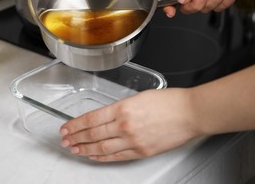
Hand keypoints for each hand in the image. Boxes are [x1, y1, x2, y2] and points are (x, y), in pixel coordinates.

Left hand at [59, 88, 199, 161]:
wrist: (190, 113)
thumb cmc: (169, 101)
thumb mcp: (138, 97)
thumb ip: (120, 108)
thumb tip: (105, 117)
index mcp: (122, 108)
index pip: (90, 119)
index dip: (75, 124)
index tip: (66, 127)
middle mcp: (124, 126)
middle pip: (92, 134)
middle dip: (75, 137)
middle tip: (65, 140)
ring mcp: (132, 141)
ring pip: (101, 148)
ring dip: (85, 149)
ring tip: (75, 149)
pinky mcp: (141, 152)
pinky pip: (116, 157)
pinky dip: (102, 157)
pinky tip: (94, 156)